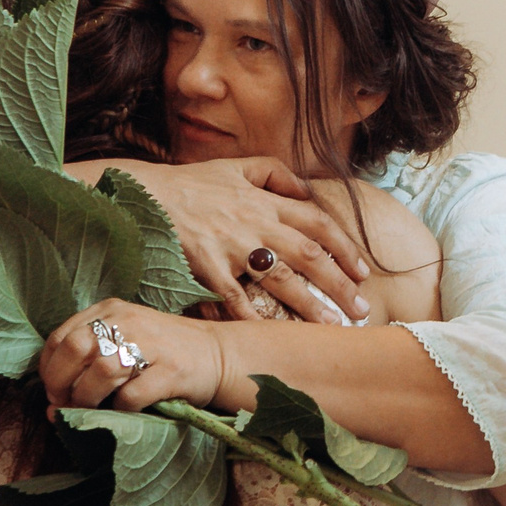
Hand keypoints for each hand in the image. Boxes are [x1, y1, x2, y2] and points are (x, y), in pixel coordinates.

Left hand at [39, 299, 227, 413]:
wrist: (219, 356)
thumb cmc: (164, 353)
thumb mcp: (126, 337)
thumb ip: (90, 357)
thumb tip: (52, 401)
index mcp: (110, 310)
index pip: (61, 337)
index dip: (49, 369)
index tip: (55, 391)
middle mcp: (128, 321)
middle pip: (74, 350)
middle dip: (60, 385)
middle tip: (65, 405)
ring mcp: (151, 344)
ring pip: (99, 373)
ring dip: (87, 399)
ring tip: (91, 410)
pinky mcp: (171, 371)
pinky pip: (131, 396)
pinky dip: (120, 409)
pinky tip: (124, 411)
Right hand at [86, 158, 371, 323]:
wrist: (143, 195)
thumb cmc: (190, 184)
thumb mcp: (235, 167)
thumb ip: (274, 174)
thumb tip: (307, 190)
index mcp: (264, 201)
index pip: (317, 222)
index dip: (344, 247)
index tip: (362, 272)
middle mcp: (254, 223)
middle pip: (308, 255)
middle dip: (339, 284)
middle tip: (361, 311)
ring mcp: (230, 246)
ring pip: (280, 279)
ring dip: (309, 306)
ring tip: (332, 328)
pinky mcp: (205, 266)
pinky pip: (234, 298)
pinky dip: (252, 319)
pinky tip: (270, 338)